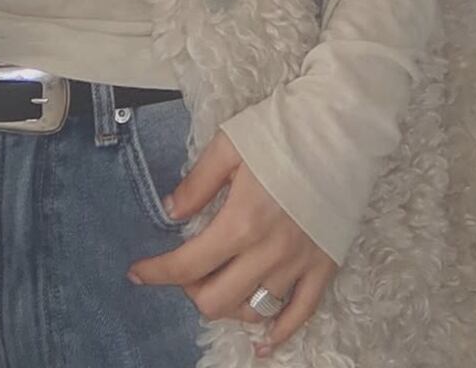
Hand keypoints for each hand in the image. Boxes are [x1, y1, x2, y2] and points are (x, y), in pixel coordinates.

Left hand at [125, 130, 337, 356]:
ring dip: (227, 305)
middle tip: (186, 267)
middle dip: (190, 289)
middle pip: (216, 300)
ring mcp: (298, 265)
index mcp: (240, 222)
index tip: (136, 273)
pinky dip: (280, 333)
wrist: (339, 132)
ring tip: (218, 284)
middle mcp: (268, 254)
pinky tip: (263, 342)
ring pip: (253, 311)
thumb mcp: (227, 146)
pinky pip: (301, 314)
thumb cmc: (281, 134)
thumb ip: (196, 184)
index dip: (157, 272)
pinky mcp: (324, 268)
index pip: (188, 265)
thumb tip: (169, 212)